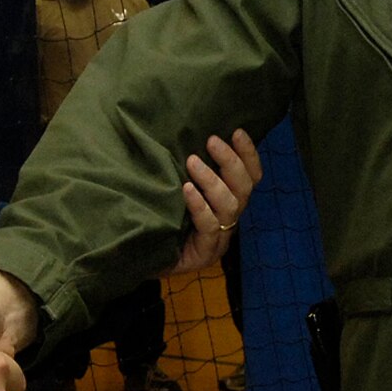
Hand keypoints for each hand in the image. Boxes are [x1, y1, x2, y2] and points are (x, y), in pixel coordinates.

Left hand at [171, 129, 261, 274]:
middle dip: (231, 162)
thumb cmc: (160, 217)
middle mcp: (229, 220)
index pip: (250, 178)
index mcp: (228, 203)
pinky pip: (209, 227)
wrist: (140, 258)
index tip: (237, 132)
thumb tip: (187, 134)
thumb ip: (190, 169)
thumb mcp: (176, 189)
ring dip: (212, 180)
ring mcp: (219, 240)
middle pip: (244, 189)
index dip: (249, 155)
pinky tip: (187, 190)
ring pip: (229, 206)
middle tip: (212, 141)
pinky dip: (200, 206)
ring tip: (193, 162)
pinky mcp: (204, 255)